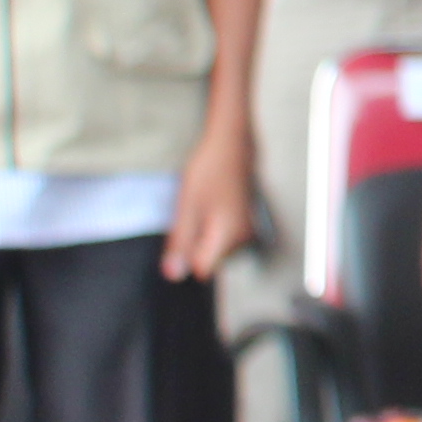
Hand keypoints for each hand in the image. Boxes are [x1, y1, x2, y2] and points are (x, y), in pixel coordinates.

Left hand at [163, 113, 258, 281]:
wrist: (232, 145)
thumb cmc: (207, 171)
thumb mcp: (186, 206)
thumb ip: (181, 243)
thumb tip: (173, 276)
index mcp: (227, 235)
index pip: (202, 269)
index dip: (186, 258)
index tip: (181, 236)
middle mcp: (243, 238)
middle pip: (209, 261)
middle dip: (193, 246)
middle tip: (190, 214)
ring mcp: (248, 232)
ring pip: (216, 250)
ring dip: (202, 237)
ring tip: (200, 207)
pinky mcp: (247, 225)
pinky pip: (224, 240)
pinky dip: (212, 230)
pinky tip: (210, 207)